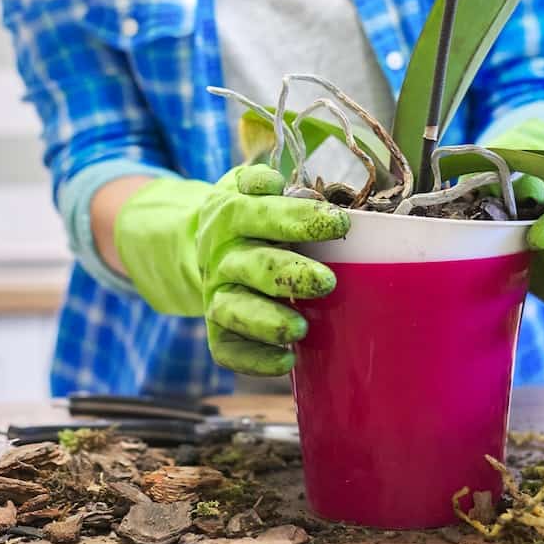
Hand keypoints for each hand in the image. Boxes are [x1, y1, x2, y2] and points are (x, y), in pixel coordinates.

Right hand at [112, 164, 348, 375]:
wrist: (202, 245)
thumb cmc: (247, 215)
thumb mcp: (245, 186)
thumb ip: (260, 181)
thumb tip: (274, 183)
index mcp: (231, 215)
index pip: (262, 214)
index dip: (300, 219)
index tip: (340, 224)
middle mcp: (221, 257)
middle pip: (252, 266)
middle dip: (290, 275)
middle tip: (327, 282)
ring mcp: (217, 294)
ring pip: (234, 311)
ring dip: (267, 321)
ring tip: (301, 329)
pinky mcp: (217, 328)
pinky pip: (227, 349)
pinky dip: (254, 360)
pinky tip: (286, 361)